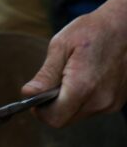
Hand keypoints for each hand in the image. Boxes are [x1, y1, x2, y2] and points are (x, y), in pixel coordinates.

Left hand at [22, 0, 126, 126]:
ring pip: (76, 116)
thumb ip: (45, 75)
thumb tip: (29, 94)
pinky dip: (81, 100)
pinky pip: (90, 109)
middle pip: (64, 120)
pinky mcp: (116, 102)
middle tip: (51, 85)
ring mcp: (111, 103)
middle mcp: (100, 100)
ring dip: (67, 103)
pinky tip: (84, 80)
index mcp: (83, 86)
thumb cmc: (92, 31)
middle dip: (52, 107)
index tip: (36, 98)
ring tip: (69, 78)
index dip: (40, 111)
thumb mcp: (61, 46)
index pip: (54, 118)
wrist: (126, 26)